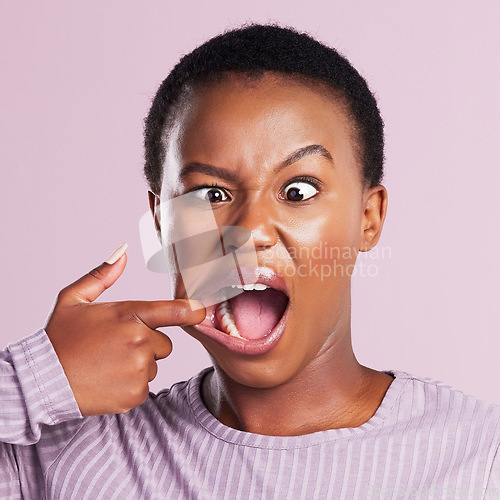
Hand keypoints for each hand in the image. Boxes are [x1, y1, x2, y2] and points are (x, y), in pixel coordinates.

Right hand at [44, 243, 204, 415]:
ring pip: (153, 365)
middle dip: (147, 345)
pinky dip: (130, 386)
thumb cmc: (59, 338)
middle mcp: (140, 341)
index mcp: (129, 314)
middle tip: (115, 347)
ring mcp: (139, 369)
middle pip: (164, 344)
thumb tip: (123, 250)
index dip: (193, 311)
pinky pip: (144, 387)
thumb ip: (102, 274)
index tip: (202, 312)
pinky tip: (107, 381)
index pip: (176, 310)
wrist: (41, 381)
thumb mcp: (74, 299)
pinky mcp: (136, 394)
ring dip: (138, 365)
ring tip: (107, 364)